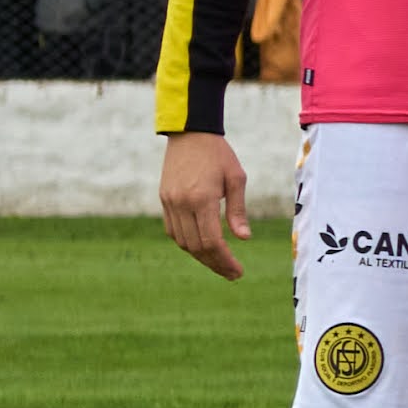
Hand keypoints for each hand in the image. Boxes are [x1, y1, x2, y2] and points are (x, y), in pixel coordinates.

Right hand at [159, 131, 252, 277]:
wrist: (190, 134)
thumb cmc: (219, 154)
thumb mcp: (236, 178)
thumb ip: (238, 210)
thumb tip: (244, 238)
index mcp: (202, 199)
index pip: (212, 240)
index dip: (225, 260)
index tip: (238, 271)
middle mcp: (182, 204)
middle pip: (196, 246)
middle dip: (215, 263)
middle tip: (232, 274)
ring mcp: (170, 203)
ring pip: (183, 241)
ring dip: (201, 256)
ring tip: (220, 263)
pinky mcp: (164, 200)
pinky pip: (173, 230)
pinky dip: (187, 243)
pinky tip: (202, 247)